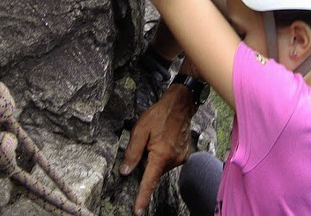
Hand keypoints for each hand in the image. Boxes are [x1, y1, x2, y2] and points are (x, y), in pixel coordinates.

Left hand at [120, 85, 195, 215]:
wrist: (180, 104)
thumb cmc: (160, 114)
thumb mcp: (140, 129)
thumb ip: (132, 152)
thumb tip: (125, 171)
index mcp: (161, 155)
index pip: (148, 181)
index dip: (142, 198)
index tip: (138, 211)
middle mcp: (173, 160)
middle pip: (153, 171)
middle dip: (147, 161)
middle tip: (147, 141)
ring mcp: (180, 158)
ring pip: (161, 166)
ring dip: (156, 157)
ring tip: (157, 137)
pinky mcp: (184, 155)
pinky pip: (169, 161)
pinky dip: (164, 155)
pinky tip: (165, 139)